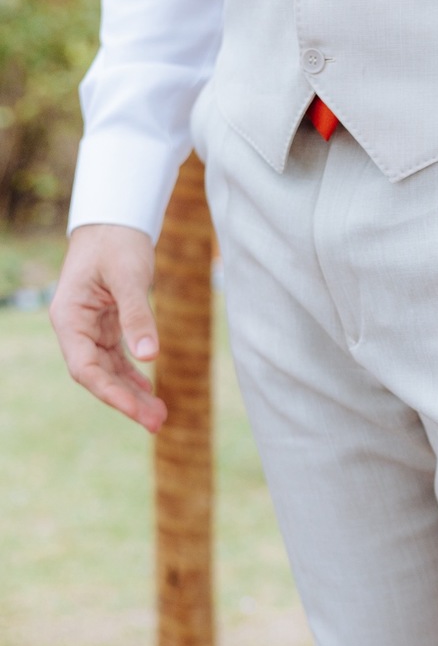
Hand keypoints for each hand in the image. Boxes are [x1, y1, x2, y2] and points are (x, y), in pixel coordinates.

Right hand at [49, 224, 166, 431]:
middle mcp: (75, 328)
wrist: (114, 222)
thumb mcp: (129, 278)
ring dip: (132, 393)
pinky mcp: (106, 324)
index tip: (138, 411)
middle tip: (158, 423)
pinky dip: (133, 375)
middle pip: (98, 375)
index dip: (111, 393)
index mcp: (69, 319)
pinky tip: (150, 392)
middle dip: (126, 401)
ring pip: (108, 370)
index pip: (85, 369)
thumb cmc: (117, 245)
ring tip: (159, 416)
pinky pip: (117, 357)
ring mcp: (89, 328)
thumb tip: (149, 356)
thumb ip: (137, 316)